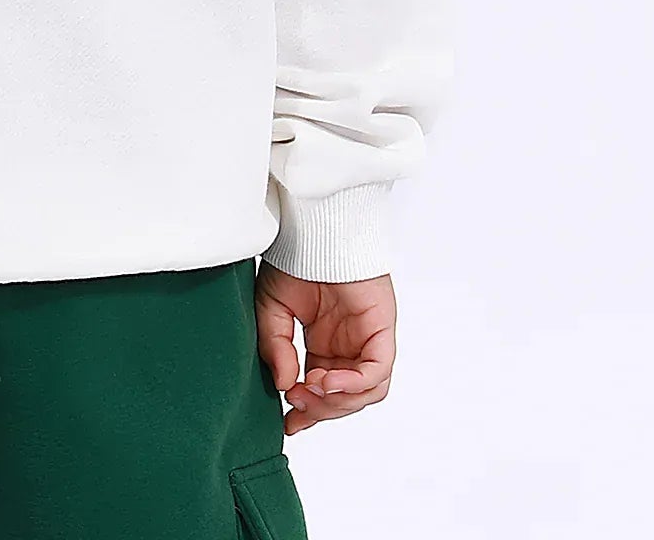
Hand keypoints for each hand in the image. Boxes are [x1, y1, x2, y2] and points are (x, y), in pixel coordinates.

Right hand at [254, 264, 395, 435]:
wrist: (312, 229)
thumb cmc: (294, 259)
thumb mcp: (271, 309)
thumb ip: (277, 347)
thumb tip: (284, 386)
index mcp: (325, 343)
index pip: (324, 391)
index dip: (309, 412)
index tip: (288, 424)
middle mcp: (350, 345)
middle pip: (345, 398)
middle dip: (319, 409)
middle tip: (294, 404)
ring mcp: (368, 338)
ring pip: (365, 392)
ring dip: (337, 402)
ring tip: (309, 391)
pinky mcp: (381, 330)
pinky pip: (376, 372)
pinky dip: (352, 384)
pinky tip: (325, 381)